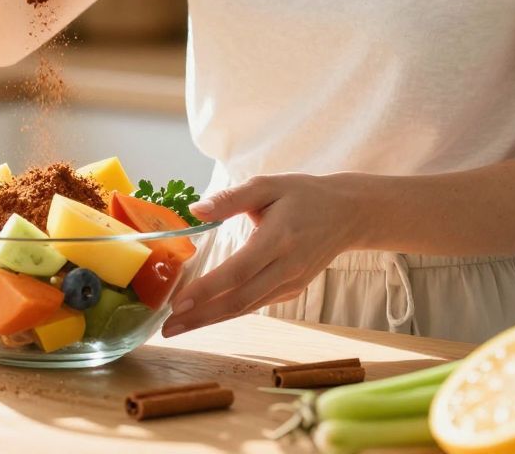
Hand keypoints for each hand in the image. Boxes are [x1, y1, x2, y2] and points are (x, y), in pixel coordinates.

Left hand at [160, 173, 361, 336]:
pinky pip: (255, 304)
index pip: (239, 271)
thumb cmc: (303, 195)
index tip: (178, 303)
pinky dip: (227, 312)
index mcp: (280, 238)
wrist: (347, 214)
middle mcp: (286, 267)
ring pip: (246, 307)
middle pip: (240, 300)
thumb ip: (231, 198)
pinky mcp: (291, 290)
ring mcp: (291, 283)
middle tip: (167, 328)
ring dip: (210, 319)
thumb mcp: (268, 185)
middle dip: (201, 317)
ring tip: (177, 327)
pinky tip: (203, 315)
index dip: (208, 290)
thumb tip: (195, 210)